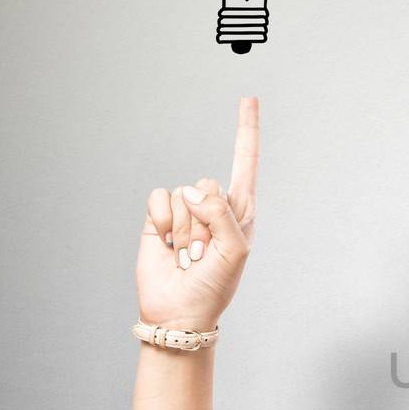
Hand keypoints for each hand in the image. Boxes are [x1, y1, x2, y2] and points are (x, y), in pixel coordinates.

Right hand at [137, 95, 259, 331]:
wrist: (179, 312)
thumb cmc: (215, 285)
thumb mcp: (235, 252)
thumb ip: (222, 215)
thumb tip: (192, 191)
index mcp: (241, 210)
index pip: (245, 162)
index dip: (246, 130)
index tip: (249, 98)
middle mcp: (213, 205)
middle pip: (208, 184)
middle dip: (205, 221)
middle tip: (203, 252)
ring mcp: (185, 211)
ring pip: (183, 195)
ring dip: (185, 230)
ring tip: (187, 255)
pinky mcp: (159, 217)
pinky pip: (159, 199)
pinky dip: (163, 221)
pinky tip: (167, 243)